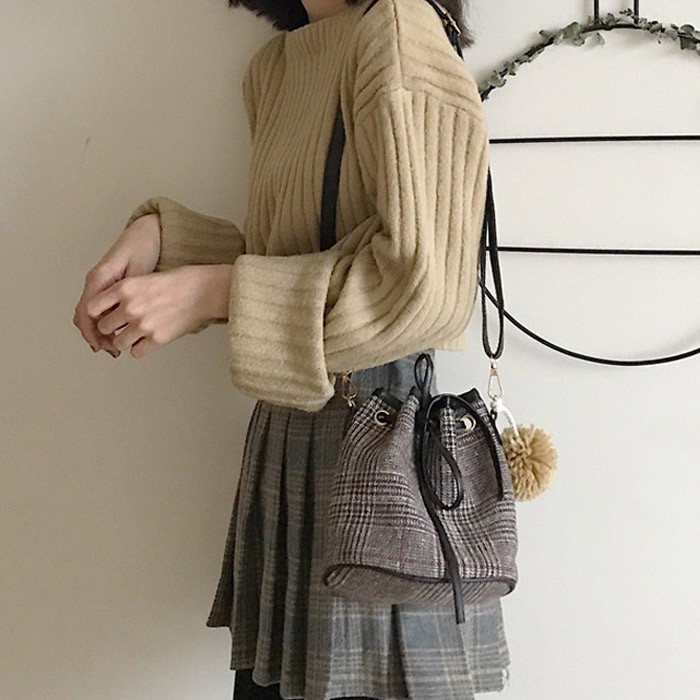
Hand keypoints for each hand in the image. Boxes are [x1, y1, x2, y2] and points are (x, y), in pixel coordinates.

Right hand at [73, 214, 160, 356]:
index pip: (87, 310)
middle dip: (96, 336)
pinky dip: (105, 322)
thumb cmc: (144, 246)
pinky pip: (100, 308)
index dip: (92, 332)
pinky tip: (118, 332)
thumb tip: (121, 314)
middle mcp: (97, 280)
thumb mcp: (138, 270)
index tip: (101, 346)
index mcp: (100, 277)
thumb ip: (128, 291)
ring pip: (91, 314)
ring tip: (114, 347)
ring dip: (100, 332)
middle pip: (86, 316)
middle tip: (111, 351)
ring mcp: (101, 283)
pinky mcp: (110, 286)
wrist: (148, 232)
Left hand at [85, 265, 230, 358]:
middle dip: (112, 328)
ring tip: (137, 334)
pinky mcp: (157, 339)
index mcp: (125, 288)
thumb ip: (125, 292)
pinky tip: (149, 340)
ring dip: (125, 340)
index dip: (98, 313)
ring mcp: (143, 325)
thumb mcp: (145, 278)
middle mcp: (130, 307)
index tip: (104, 314)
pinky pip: (136, 352)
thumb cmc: (181, 282)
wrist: (205, 291)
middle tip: (123, 325)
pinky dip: (141, 348)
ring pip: (118, 342)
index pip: (93, 307)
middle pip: (104, 327)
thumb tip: (111, 308)